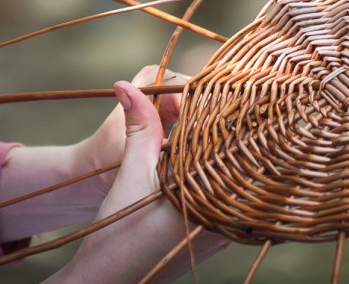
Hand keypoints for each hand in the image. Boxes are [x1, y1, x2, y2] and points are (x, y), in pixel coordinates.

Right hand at [53, 72, 227, 282]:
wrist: (110, 282)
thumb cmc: (118, 233)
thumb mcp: (132, 174)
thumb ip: (140, 127)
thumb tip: (126, 85)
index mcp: (216, 194)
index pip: (232, 142)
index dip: (220, 113)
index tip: (210, 89)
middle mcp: (231, 215)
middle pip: (237, 158)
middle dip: (222, 131)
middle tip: (206, 103)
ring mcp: (229, 230)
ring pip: (235, 176)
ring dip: (220, 153)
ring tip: (199, 128)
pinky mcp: (220, 238)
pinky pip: (228, 196)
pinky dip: (215, 175)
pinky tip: (198, 161)